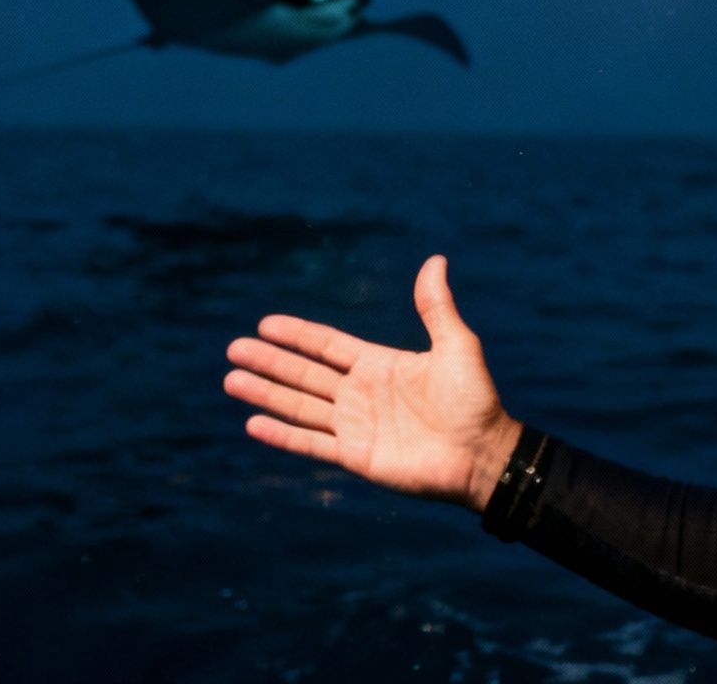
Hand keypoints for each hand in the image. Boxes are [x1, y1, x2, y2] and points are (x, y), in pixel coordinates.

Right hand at [224, 255, 522, 511]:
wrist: (485, 455)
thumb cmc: (476, 401)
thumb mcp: (456, 346)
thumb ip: (436, 307)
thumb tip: (435, 260)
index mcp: (379, 365)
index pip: (326, 346)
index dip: (297, 335)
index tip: (265, 324)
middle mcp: (360, 395)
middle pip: (304, 374)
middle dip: (269, 361)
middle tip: (234, 349)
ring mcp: (355, 427)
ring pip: (299, 406)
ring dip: (265, 394)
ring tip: (232, 381)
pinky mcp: (356, 457)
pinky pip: (311, 444)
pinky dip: (282, 435)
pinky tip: (254, 424)